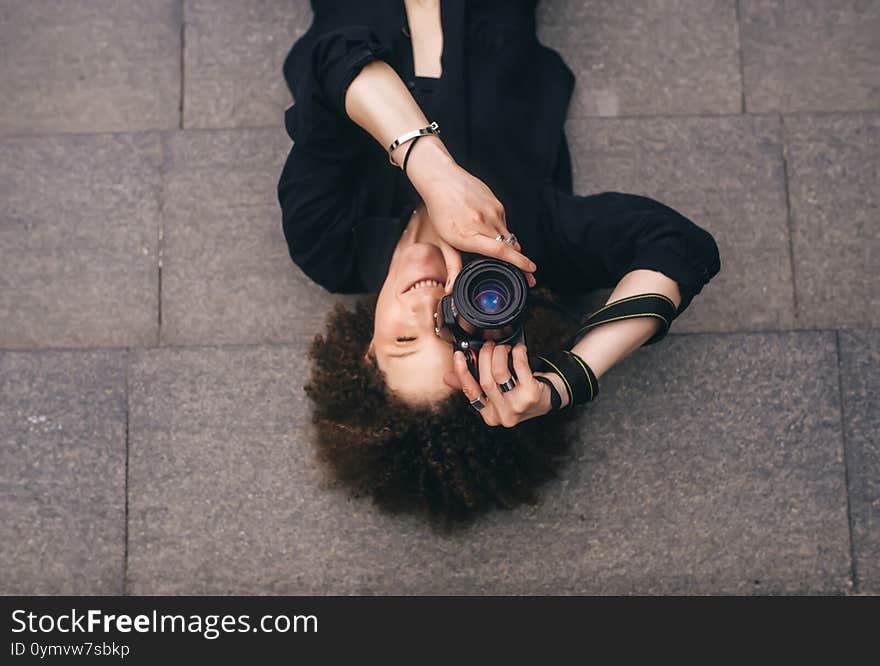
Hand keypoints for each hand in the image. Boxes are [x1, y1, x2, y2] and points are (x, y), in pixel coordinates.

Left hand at [405, 138, 536, 290]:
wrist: (442, 179)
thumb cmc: (440, 211)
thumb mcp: (444, 241)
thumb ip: (453, 265)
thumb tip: (452, 288)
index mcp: (468, 234)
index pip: (500, 250)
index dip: (518, 262)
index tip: (531, 270)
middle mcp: (483, 222)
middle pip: (510, 246)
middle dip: (521, 262)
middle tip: (528, 275)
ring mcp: (492, 211)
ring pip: (508, 235)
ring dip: (510, 247)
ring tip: (508, 255)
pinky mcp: (497, 203)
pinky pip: (504, 223)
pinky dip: (501, 231)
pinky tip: (491, 231)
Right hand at [443, 341, 551, 426]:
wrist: (547, 401)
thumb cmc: (519, 396)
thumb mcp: (495, 395)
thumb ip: (473, 385)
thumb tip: (449, 377)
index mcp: (489, 414)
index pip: (470, 392)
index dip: (462, 372)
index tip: (458, 355)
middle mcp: (502, 414)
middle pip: (485, 380)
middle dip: (484, 357)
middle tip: (488, 345)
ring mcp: (517, 405)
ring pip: (500, 373)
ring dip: (500, 353)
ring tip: (503, 348)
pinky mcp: (531, 394)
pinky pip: (520, 368)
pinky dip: (517, 353)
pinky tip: (518, 349)